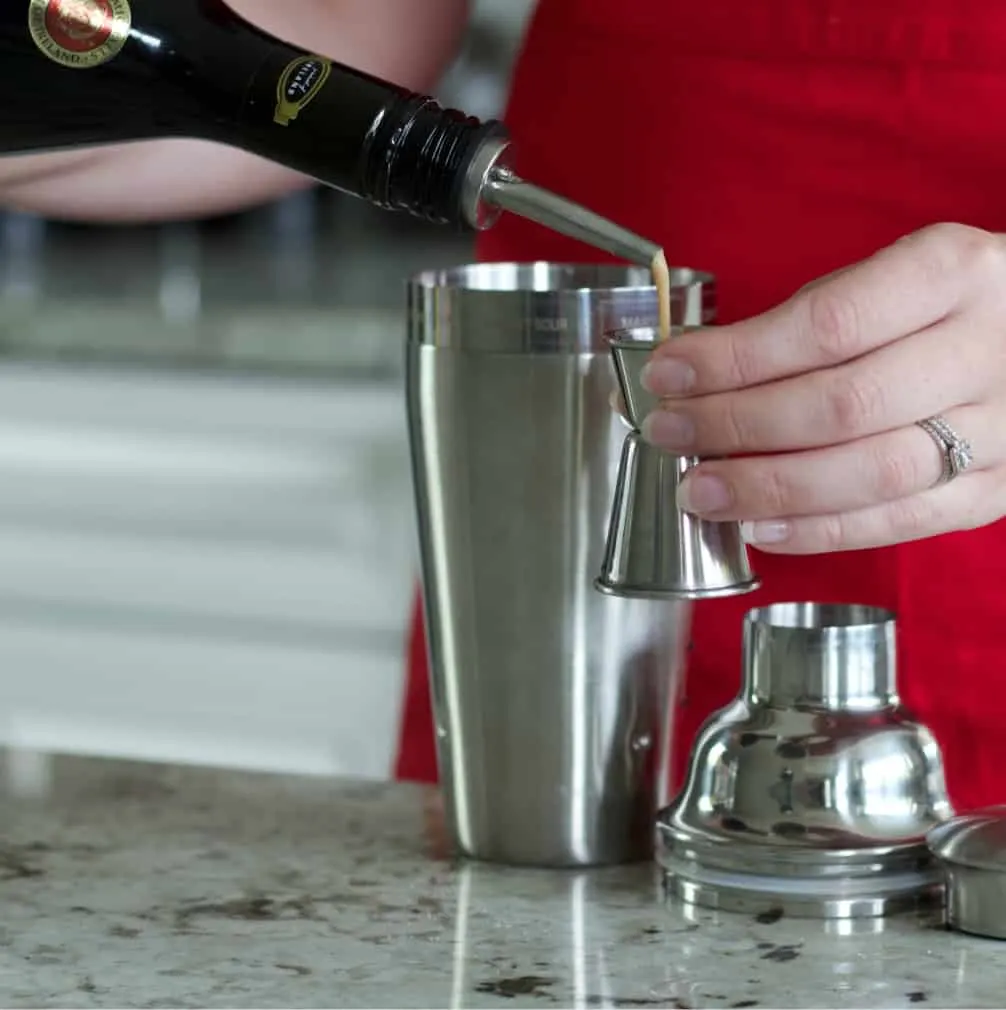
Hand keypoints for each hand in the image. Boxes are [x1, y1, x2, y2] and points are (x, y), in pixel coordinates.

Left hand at [638, 223, 1005, 553]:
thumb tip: (683, 372)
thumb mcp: (877, 284)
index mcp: (954, 273)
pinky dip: (821, 530)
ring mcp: (1003, 428)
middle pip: (844, 404)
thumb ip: (792, 328)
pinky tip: (759, 527)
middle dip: (737, 425)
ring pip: (873, 473)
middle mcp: (988, 349)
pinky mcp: (997, 489)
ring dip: (769, 489)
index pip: (827, 324)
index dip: (736, 358)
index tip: (668, 373)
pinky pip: (903, 521)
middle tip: (670, 432)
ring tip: (699, 491)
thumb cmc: (932, 310)